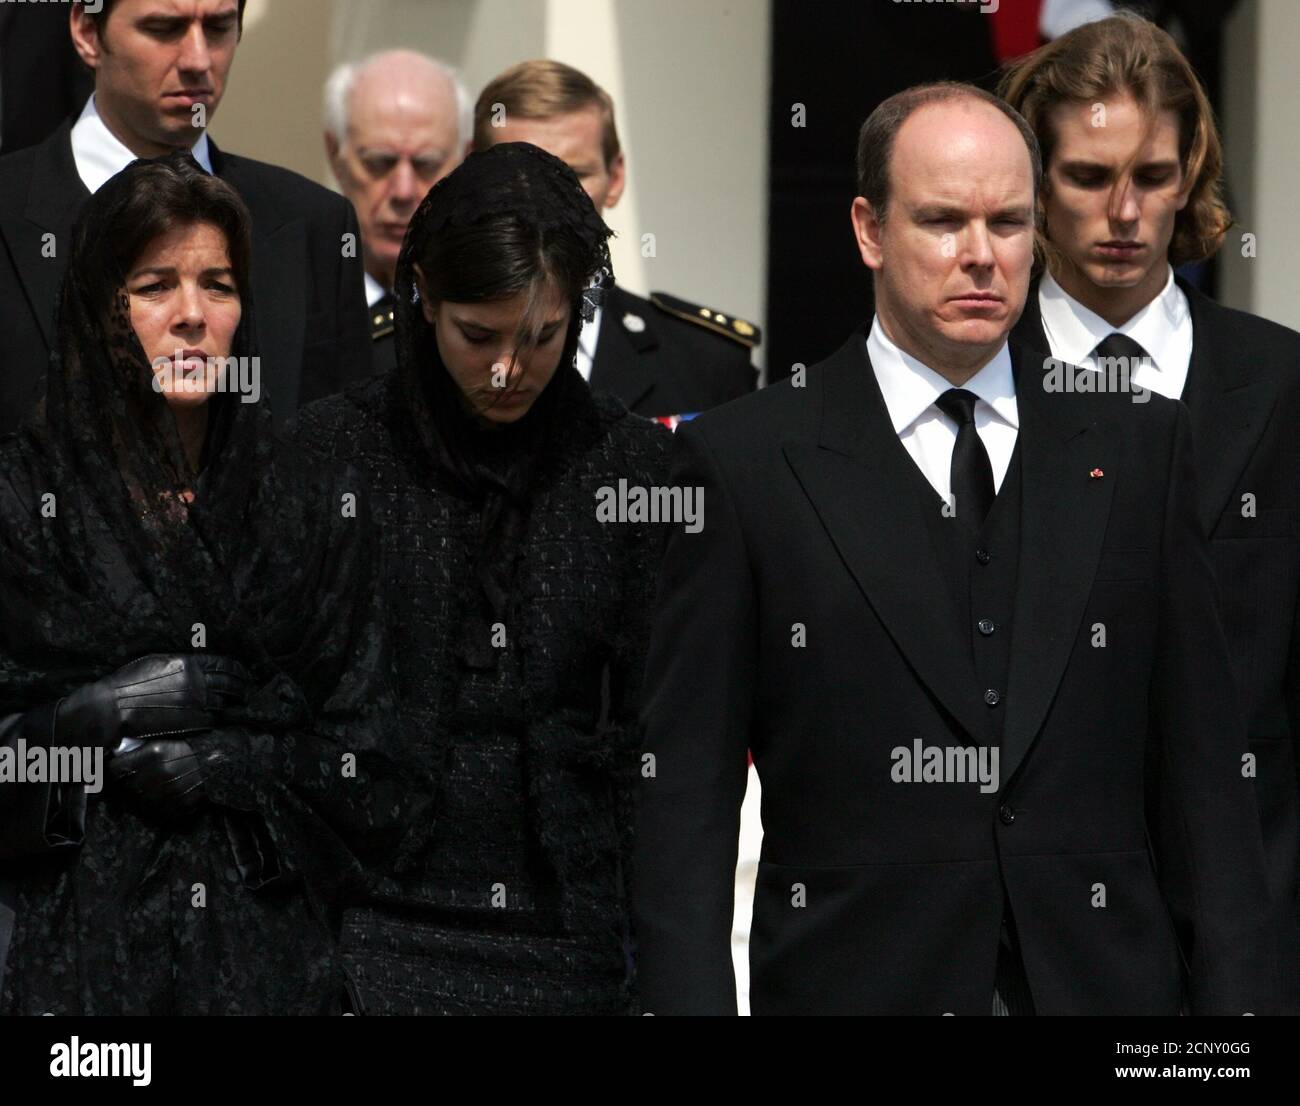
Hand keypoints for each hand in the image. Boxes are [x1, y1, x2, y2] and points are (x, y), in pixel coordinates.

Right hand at [55, 654, 254, 748]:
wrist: (113, 708)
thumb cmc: (128, 683)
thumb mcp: (156, 661)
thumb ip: (180, 662)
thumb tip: (196, 663)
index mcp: (189, 663)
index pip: (224, 663)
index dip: (238, 668)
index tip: (243, 672)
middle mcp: (197, 681)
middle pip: (231, 682)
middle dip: (243, 686)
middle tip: (248, 689)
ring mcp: (197, 703)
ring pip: (225, 702)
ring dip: (234, 703)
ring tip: (239, 704)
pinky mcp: (192, 722)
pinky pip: (214, 720)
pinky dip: (220, 718)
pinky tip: (222, 719)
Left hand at [108, 738, 227, 821]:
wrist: (219, 762)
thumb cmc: (189, 747)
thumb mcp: (163, 741)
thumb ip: (139, 748)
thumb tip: (115, 756)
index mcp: (153, 754)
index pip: (115, 769)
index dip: (115, 769)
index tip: (119, 768)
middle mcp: (158, 774)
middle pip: (125, 787)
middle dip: (127, 783)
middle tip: (135, 778)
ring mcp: (168, 792)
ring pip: (139, 801)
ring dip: (141, 795)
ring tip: (150, 786)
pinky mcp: (178, 806)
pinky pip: (156, 811)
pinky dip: (156, 806)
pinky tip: (162, 796)